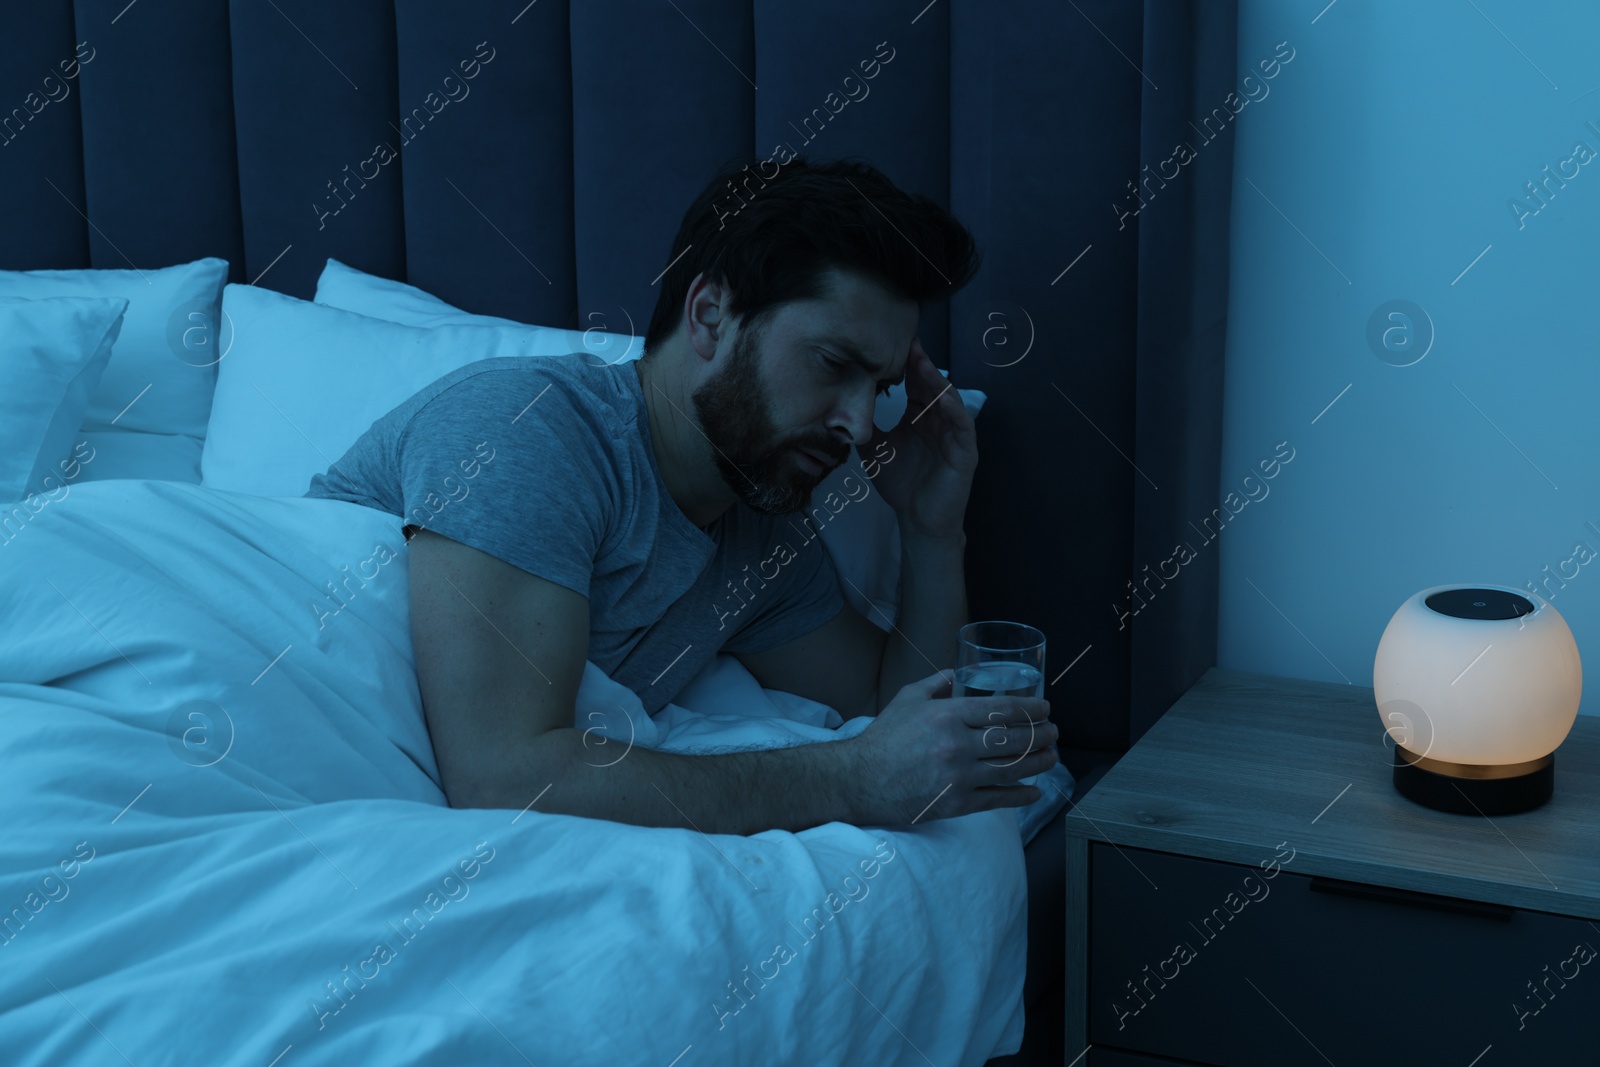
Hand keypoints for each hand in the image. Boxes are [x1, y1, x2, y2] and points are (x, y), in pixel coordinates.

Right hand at [841, 670, 1057, 825]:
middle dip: (1042, 735)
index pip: (1002, 710)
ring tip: (1052, 757)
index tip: (1045, 710)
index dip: (1031, 710)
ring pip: (1012, 769)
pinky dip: (1020, 795)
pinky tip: (1034, 791)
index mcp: (947, 715)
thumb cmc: (883, 739)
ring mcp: (958, 777)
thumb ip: (936, 684)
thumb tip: (957, 673)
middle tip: (1054, 733)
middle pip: (1013, 740)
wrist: (860, 780)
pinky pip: (997, 799)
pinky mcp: (956, 804)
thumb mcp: (907, 699)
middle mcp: (956, 745)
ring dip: (1039, 763)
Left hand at [861, 338, 977, 541]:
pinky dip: (954, 410)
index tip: (888, 343)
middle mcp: (938, 419)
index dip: (904, 364)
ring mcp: (954, 433)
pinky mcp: (965, 451)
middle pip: (931, 384)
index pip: (914, 383)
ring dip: (936, 380)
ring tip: (922, 362)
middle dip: (920, 363)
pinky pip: (963, 425)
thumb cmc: (900, 484)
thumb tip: (840, 404)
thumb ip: (864, 425)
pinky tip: (942, 397)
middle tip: (906, 341)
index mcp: (919, 416)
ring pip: (948, 399)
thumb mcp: (874, 450)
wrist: (916, 519)